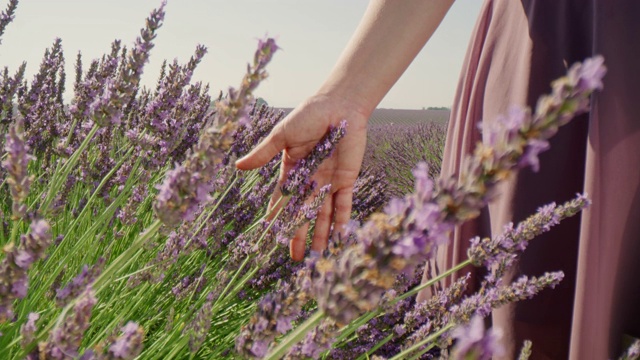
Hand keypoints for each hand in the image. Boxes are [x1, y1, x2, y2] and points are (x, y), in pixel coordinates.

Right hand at [235, 94, 368, 260]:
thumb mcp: (282, 135)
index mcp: (291, 172)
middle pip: (302, 214)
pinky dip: (342, 221)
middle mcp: (309, 181)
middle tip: (295, 259)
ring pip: (323, 215)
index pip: (282, 201)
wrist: (339, 106)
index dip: (277, 220)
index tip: (271, 238)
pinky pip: (344, 204)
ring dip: (320, 234)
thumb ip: (263, 153)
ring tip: (317, 256)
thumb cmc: (308, 115)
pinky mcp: (346, 180)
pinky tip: (339, 237)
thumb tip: (237, 167)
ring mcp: (328, 182)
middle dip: (299, 235)